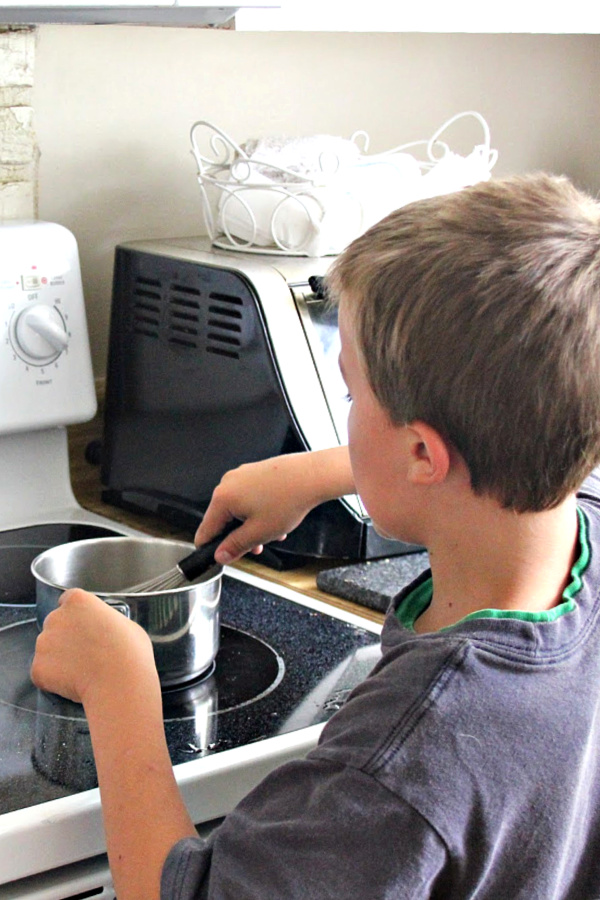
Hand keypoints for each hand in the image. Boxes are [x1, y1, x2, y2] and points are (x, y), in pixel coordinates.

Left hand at [31, 588, 157, 706]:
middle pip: (55, 624)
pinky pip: (42, 672)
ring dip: (59, 658)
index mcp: (78, 601)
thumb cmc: (130, 652)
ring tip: (81, 670)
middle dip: (66, 636)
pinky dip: (53, 679)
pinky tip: (73, 683)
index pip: (68, 600)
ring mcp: (44, 642)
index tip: (83, 626)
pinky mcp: (37, 667)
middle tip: (85, 652)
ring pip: (48, 649)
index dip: (76, 615)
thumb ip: (107, 621)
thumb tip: (105, 631)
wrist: (118, 682)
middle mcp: (56, 617)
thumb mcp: (126, 624)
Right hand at [195, 447, 354, 563]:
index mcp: (222, 498)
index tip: (221, 557)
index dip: (211, 548)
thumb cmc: (288, 500)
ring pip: (239, 509)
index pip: (205, 530)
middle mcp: (228, 483)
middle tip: (257, 548)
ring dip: (252, 525)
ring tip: (273, 534)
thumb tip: (220, 555)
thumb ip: (235, 546)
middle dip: (240, 536)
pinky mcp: (255, 472)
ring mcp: (242, 475)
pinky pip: (249, 497)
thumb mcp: (259, 533)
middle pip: (223, 519)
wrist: (312, 475)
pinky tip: (276, 518)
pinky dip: (259, 511)